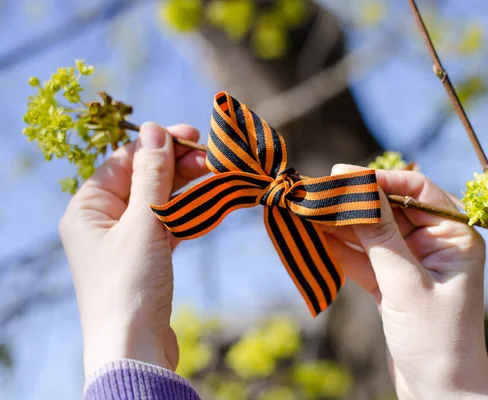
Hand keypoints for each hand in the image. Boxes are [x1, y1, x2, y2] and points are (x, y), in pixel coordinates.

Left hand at [59, 123, 208, 377]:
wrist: (134, 348)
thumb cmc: (130, 284)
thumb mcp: (142, 223)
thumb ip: (151, 175)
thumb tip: (154, 129)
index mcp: (88, 208)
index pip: (123, 160)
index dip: (157, 145)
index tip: (193, 135)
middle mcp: (102, 221)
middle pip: (143, 180)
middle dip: (178, 167)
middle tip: (214, 159)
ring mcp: (126, 241)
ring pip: (159, 202)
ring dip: (187, 190)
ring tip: (218, 179)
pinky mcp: (147, 259)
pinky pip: (167, 225)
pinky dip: (187, 215)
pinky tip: (209, 207)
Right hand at [323, 165, 487, 399]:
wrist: (441, 397)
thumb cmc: (438, 342)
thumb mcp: (406, 285)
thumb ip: (380, 236)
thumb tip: (356, 188)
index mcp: (455, 237)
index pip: (416, 190)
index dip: (379, 180)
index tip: (342, 175)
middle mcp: (435, 245)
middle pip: (388, 210)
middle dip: (353, 202)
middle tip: (315, 191)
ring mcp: (412, 264)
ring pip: (371, 234)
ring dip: (340, 225)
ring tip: (307, 210)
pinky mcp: (392, 285)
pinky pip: (363, 259)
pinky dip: (340, 250)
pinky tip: (315, 237)